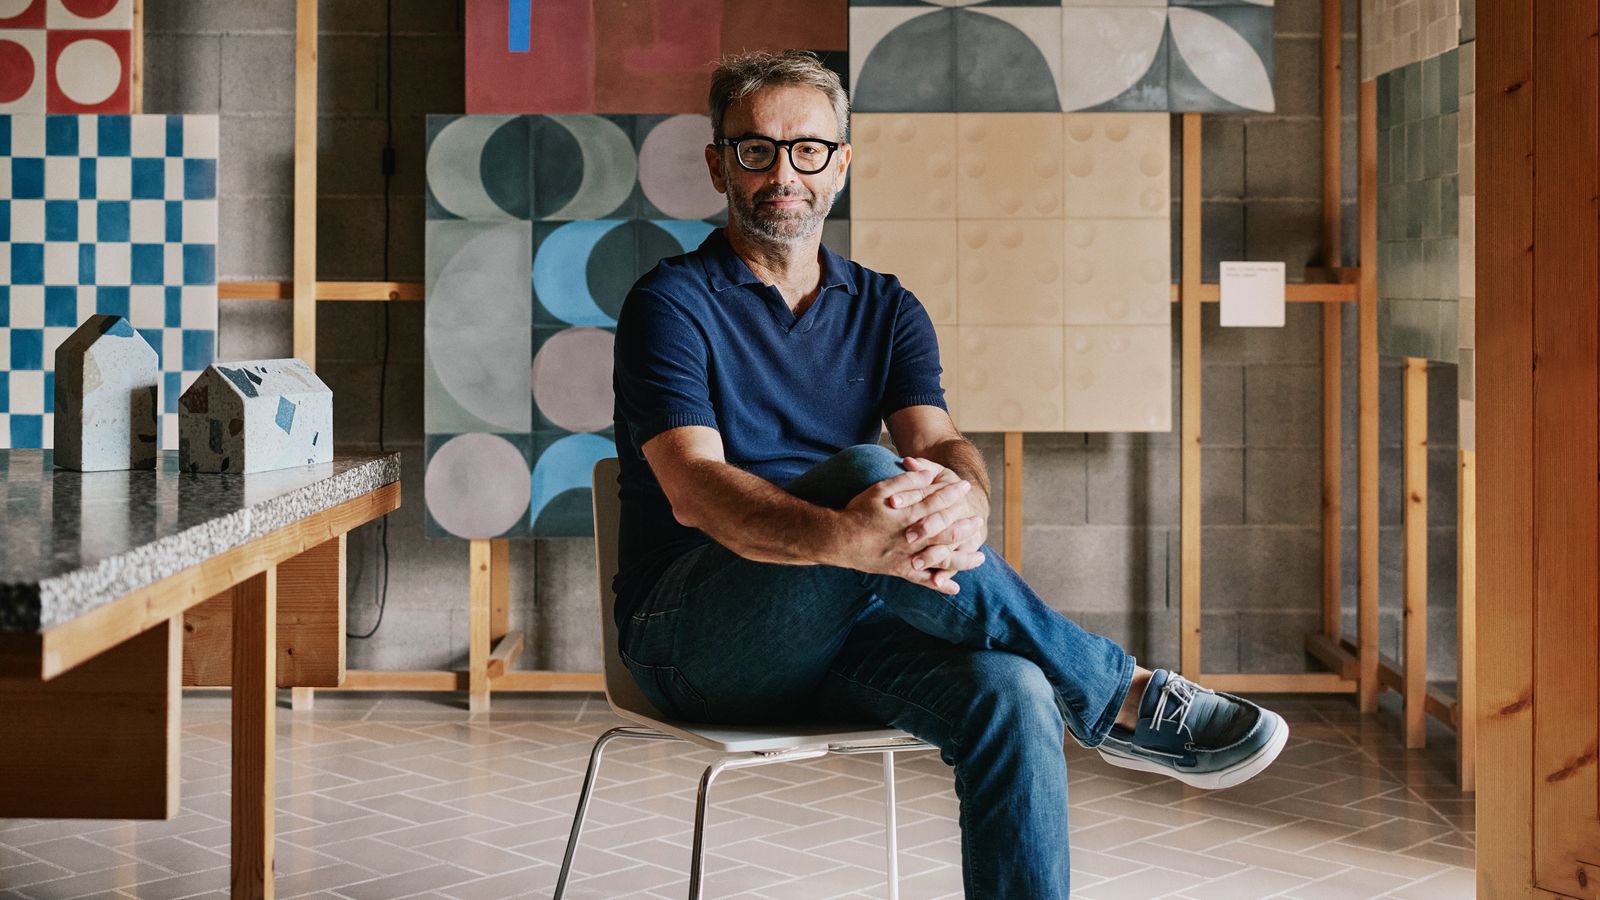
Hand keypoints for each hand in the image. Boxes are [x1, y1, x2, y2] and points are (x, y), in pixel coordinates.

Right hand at [838, 468, 985, 593]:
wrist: (838, 539)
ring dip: (962, 558)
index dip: (953, 493)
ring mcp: (908, 557)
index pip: (938, 502)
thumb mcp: (880, 488)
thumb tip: (927, 475)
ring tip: (980, 557)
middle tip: (979, 521)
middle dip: (965, 526)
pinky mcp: (900, 570)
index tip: (965, 487)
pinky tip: (954, 587)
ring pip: (941, 559)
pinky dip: (939, 584)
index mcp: (909, 515)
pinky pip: (923, 580)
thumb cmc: (858, 511)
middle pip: (946, 532)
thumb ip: (907, 481)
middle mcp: (913, 538)